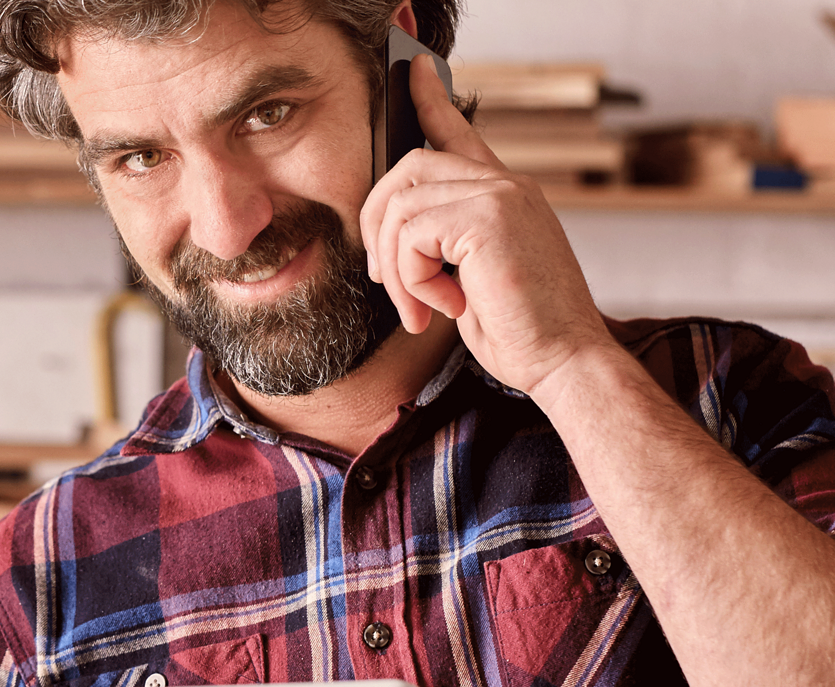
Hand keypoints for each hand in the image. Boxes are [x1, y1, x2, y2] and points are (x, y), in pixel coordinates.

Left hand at [358, 54, 618, 397]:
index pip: (460, 135)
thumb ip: (443, 244)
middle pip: (408, 168)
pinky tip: (446, 308)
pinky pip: (411, 236)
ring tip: (421, 311)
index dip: (432, 102)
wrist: (564, 360)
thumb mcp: (472, 278)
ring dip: (396, 269)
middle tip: (386, 283)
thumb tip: (390, 233)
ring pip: (401, 207)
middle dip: (377, 226)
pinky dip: (413, 280)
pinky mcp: (489, 218)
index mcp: (505, 196)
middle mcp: (506, 185)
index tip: (413, 71)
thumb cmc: (521, 331)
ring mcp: (501, 196)